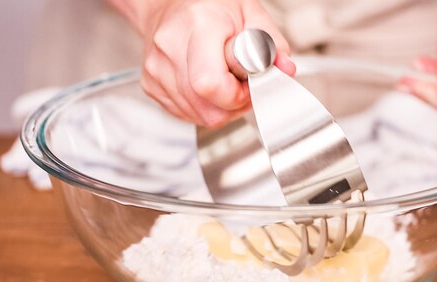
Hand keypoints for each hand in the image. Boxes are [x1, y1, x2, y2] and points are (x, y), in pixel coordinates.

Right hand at [110, 0, 294, 126]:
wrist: (169, 5)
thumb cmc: (210, 8)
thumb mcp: (250, 14)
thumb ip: (272, 43)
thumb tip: (285, 70)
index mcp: (198, 25)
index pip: (212, 84)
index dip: (238, 94)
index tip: (248, 82)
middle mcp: (171, 47)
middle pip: (207, 109)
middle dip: (233, 105)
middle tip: (240, 83)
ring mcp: (156, 69)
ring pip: (199, 116)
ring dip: (220, 108)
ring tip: (223, 79)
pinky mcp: (151, 85)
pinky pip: (186, 115)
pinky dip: (203, 107)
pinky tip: (206, 85)